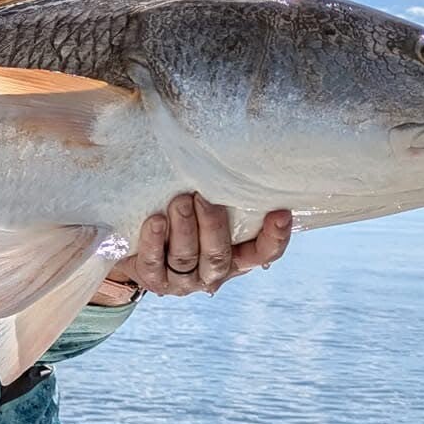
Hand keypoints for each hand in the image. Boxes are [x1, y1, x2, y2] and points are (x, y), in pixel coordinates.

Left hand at [96, 193, 292, 299]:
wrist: (143, 241)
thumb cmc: (184, 215)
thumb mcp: (208, 204)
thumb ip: (224, 190)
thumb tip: (237, 142)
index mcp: (237, 256)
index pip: (263, 253)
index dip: (275, 237)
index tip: (280, 212)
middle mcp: (213, 272)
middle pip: (219, 256)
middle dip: (212, 226)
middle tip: (203, 198)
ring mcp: (183, 281)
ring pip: (186, 259)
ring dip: (184, 229)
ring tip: (179, 202)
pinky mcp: (154, 280)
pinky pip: (153, 263)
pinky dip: (154, 242)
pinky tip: (155, 221)